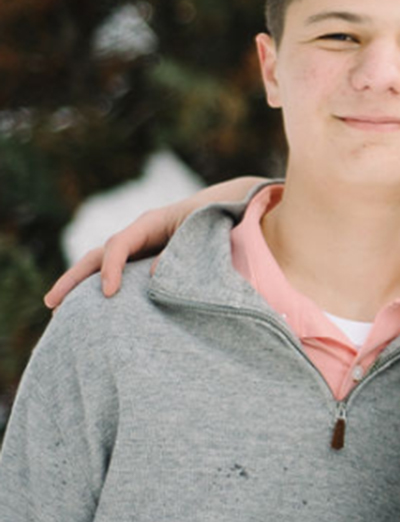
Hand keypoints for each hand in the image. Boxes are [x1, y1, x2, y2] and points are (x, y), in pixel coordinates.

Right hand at [44, 176, 265, 307]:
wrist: (226, 209)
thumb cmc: (216, 221)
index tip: (109, 293)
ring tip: (57, 311)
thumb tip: (155, 275)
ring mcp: (138, 248)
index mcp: (150, 223)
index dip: (111, 268)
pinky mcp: (143, 261)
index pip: (120, 244)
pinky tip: (89, 311)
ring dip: (79, 286)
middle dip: (74, 278)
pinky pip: (117, 275)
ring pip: (101, 266)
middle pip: (97, 255)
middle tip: (51, 302)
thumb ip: (181, 253)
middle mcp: (138, 234)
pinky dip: (100, 289)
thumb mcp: (202, 233)